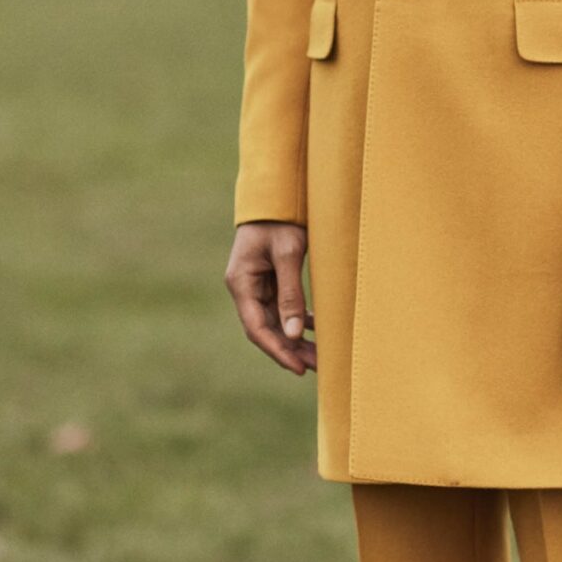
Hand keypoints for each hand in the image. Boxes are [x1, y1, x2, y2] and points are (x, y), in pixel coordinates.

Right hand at [226, 221, 315, 376]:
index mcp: (241, 282)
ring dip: (295, 338)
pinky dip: (297, 319)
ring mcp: (255, 284)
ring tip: (321, 355)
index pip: (258, 328)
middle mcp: (244, 287)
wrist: (277, 193)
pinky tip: (315, 328)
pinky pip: (281, 307)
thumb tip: (293, 334)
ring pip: (275, 320)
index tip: (300, 368)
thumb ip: (290, 293)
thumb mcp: (288, 254)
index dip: (278, 350)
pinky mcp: (268, 279)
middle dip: (290, 349)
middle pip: (266, 328)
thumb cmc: (281, 219)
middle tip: (318, 367)